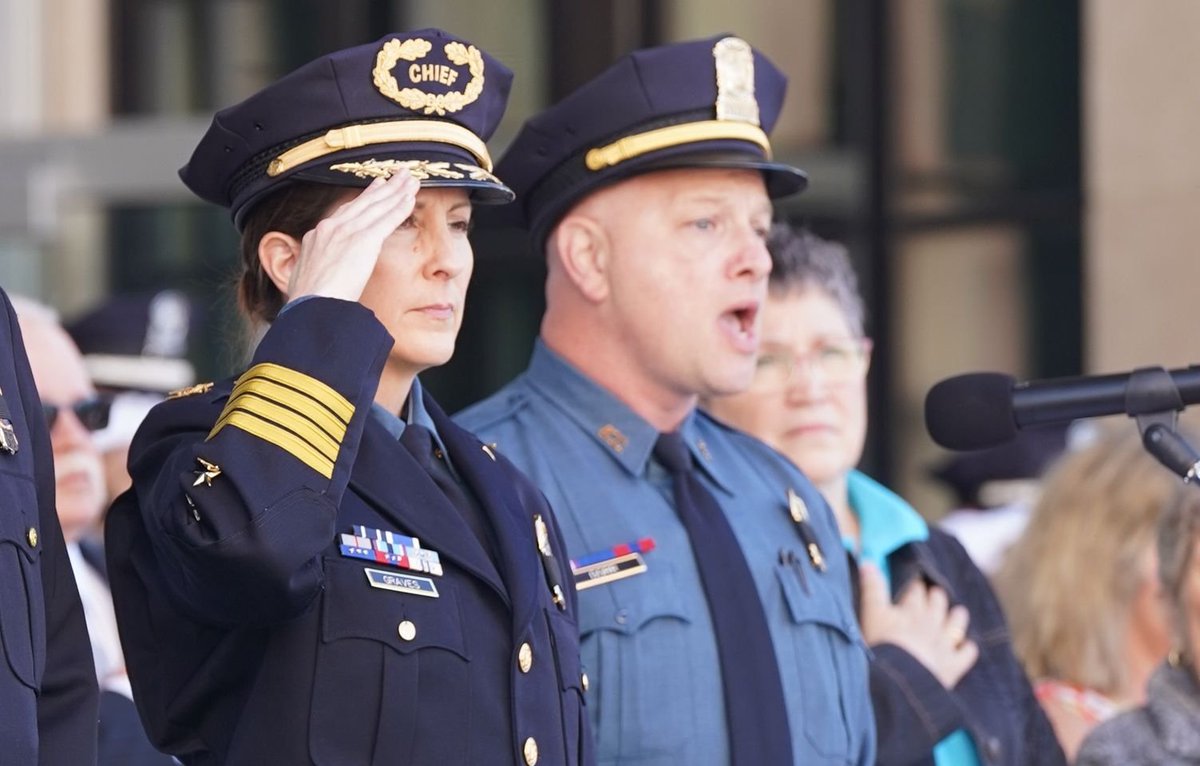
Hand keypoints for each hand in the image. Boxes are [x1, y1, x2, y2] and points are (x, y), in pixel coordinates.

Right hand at [287, 169, 419, 302]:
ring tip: (411, 181)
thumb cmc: (309, 305)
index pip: (345, 213)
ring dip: (397, 192)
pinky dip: (400, 208)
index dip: (364, 199)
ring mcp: (346, 232)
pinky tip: (411, 199)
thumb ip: (321, 271)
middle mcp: (330, 228)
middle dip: (384, 188)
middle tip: (399, 175)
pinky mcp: (362, 241)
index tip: (376, 188)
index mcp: (317, 237)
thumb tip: (327, 278)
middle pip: (363, 203)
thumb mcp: (308, 281)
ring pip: (377, 206)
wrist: (311, 308)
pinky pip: (386, 220)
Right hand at [858, 561, 978, 688]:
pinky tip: (965, 647)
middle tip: (933, 595)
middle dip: (936, 597)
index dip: (915, 586)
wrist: (898, 681)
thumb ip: (871, 589)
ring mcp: (944, 643)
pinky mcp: (953, 665)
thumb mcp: (871, 614)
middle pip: (938, 602)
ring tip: (957, 613)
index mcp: (910, 610)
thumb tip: (868, 562)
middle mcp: (931, 623)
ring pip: (957, 622)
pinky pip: (967, 652)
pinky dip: (967, 648)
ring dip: (956, 616)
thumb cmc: (880, 646)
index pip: (916, 591)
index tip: (914, 584)